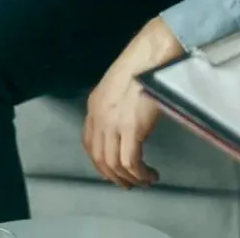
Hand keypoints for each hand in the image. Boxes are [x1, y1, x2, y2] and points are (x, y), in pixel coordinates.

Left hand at [83, 17, 182, 188]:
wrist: (150, 55)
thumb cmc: (140, 64)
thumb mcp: (117, 85)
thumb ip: (114, 104)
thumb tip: (124, 120)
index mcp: (94, 106)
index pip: (89, 143)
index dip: (100, 162)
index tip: (113, 170)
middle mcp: (99, 117)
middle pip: (100, 159)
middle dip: (114, 176)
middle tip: (128, 184)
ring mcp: (113, 124)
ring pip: (115, 165)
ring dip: (129, 178)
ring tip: (144, 181)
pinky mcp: (131, 129)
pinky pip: (131, 162)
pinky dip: (140, 174)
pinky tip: (149, 174)